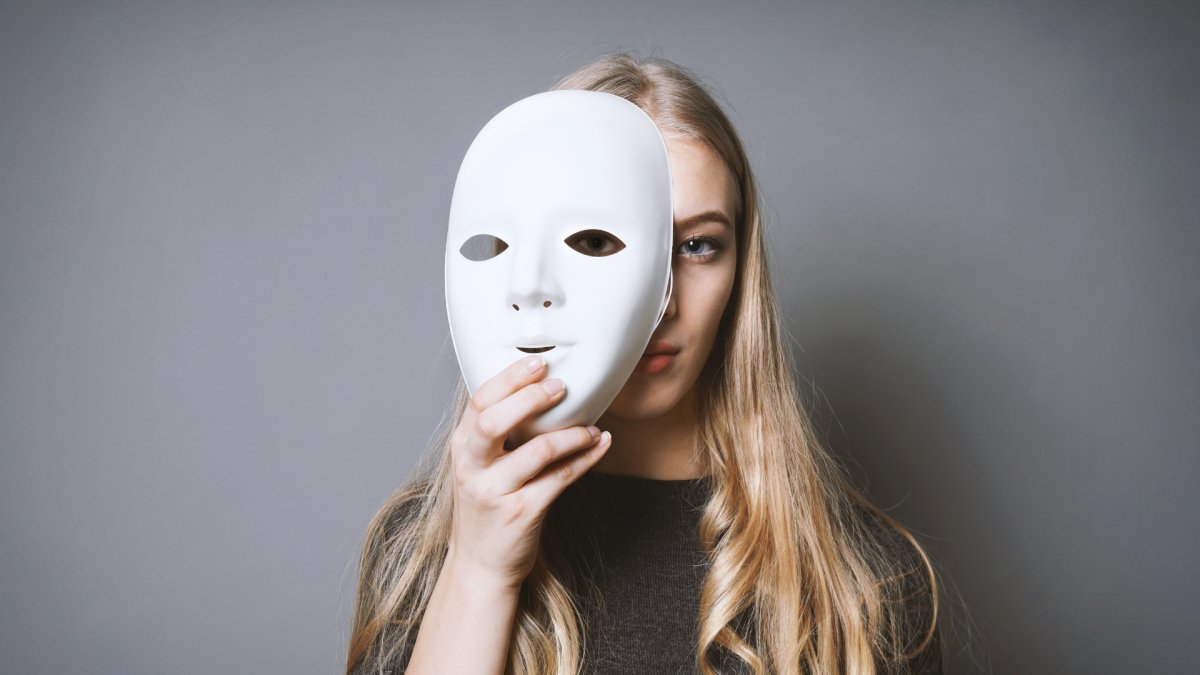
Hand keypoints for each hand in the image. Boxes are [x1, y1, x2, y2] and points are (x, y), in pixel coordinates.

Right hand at [445, 355, 611, 589]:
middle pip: (494, 420)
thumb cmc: (486, 507)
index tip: (537, 362)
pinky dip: (586, 458)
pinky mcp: (522, 513)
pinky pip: (561, 478)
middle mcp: (472, 468)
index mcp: (462, 448)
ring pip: (537, 450)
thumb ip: (496, 433)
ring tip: (591, 426)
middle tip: (561, 385)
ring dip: (572, 434)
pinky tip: (600, 444)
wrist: (480, 565)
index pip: (479, 402)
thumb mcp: (478, 467)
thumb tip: (536, 390)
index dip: (509, 378)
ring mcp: (495, 492)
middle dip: (530, 397)